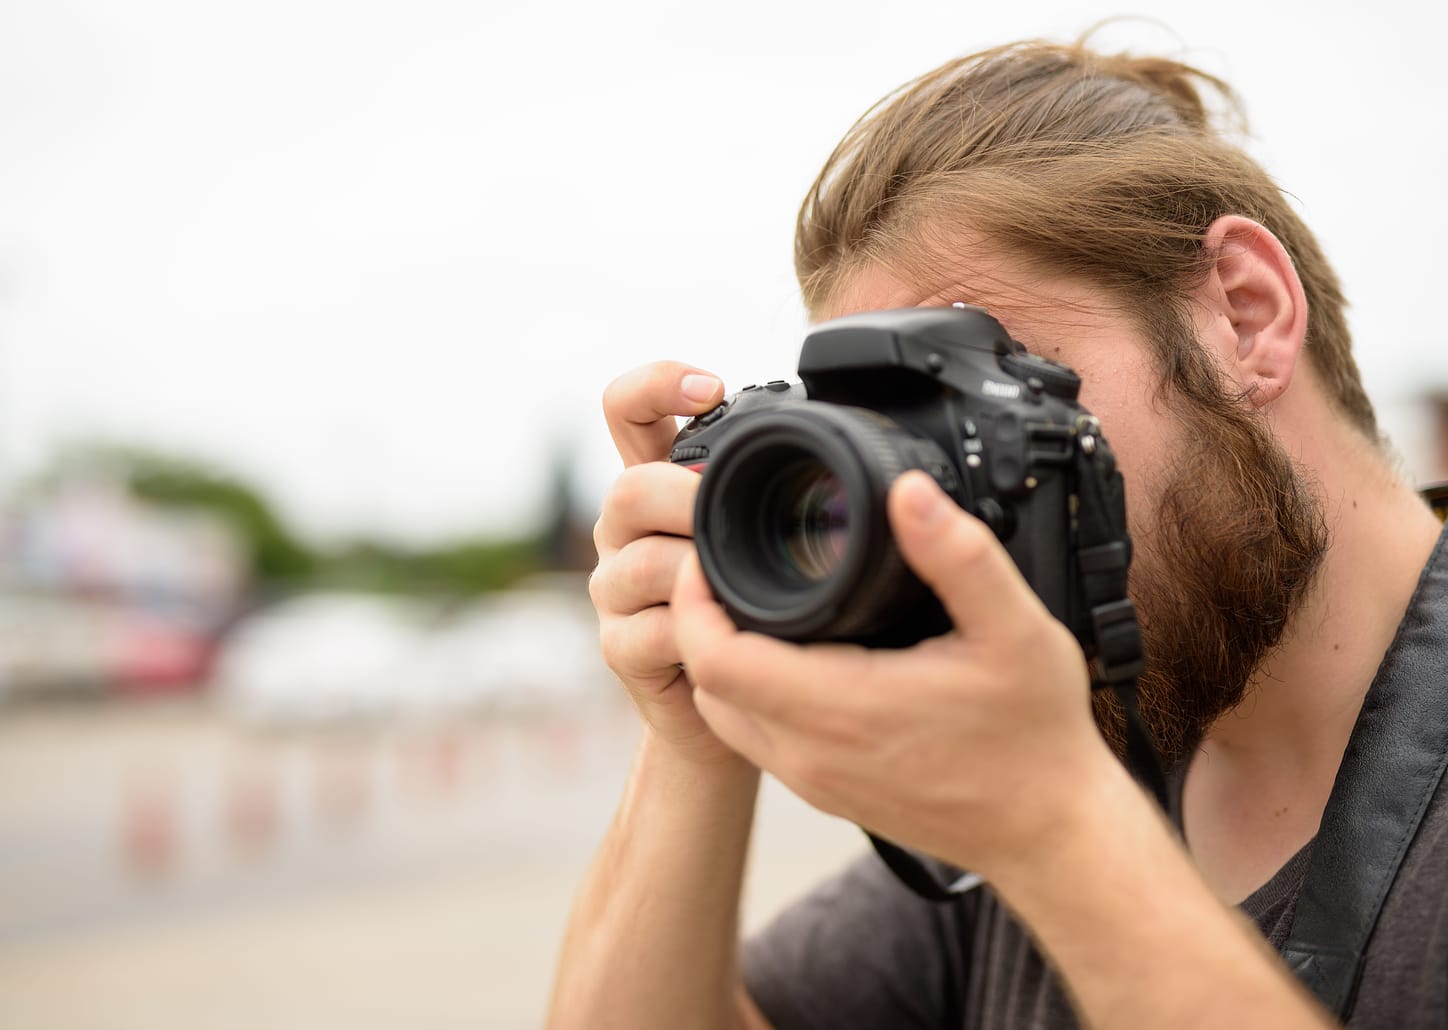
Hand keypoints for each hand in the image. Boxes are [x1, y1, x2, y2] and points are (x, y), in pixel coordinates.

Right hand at [589, 361, 744, 765]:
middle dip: (687, 499)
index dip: (656, 384)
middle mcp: (624, 529)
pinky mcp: (620, 648)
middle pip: (630, 488)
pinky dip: (697, 632)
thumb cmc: (759, 612)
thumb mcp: (767, 540)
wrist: (732, 707)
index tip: (711, 387)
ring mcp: (615, 588)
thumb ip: (780, 491)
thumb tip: (856, 445)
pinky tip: (730, 635)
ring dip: (699, 571)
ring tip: (744, 584)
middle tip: (737, 516)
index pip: (627, 410)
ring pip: (642, 561)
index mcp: (658, 485)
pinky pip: (651, 630)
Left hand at [671, 469, 1121, 876]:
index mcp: (843, 710)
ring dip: (719, 658)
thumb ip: (961, 556)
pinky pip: (754, 738)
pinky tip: (781, 656)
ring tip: (745, 601)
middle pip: (707, 683)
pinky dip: (746, 693)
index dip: (695, 600)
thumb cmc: (1036, 736)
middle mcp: (813, 753)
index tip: (712, 553)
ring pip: (724, 715)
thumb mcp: (1017, 630)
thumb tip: (909, 491)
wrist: (1049, 832)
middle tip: (724, 566)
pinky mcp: (824, 792)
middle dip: (699, 621)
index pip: (718, 657)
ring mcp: (814, 780)